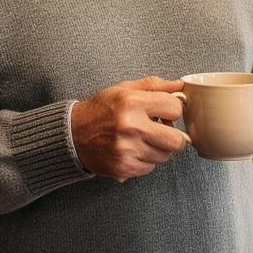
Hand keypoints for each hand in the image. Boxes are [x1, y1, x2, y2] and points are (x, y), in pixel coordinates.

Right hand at [71, 76, 186, 182]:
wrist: (72, 134)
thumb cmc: (100, 110)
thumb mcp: (123, 89)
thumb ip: (153, 85)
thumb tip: (180, 85)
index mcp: (132, 102)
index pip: (175, 108)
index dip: (173, 110)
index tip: (165, 112)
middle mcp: (131, 126)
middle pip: (176, 140)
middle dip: (174, 136)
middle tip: (163, 131)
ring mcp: (127, 150)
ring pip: (164, 156)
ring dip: (158, 149)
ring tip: (142, 140)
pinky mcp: (123, 168)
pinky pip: (150, 168)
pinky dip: (145, 161)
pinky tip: (133, 150)